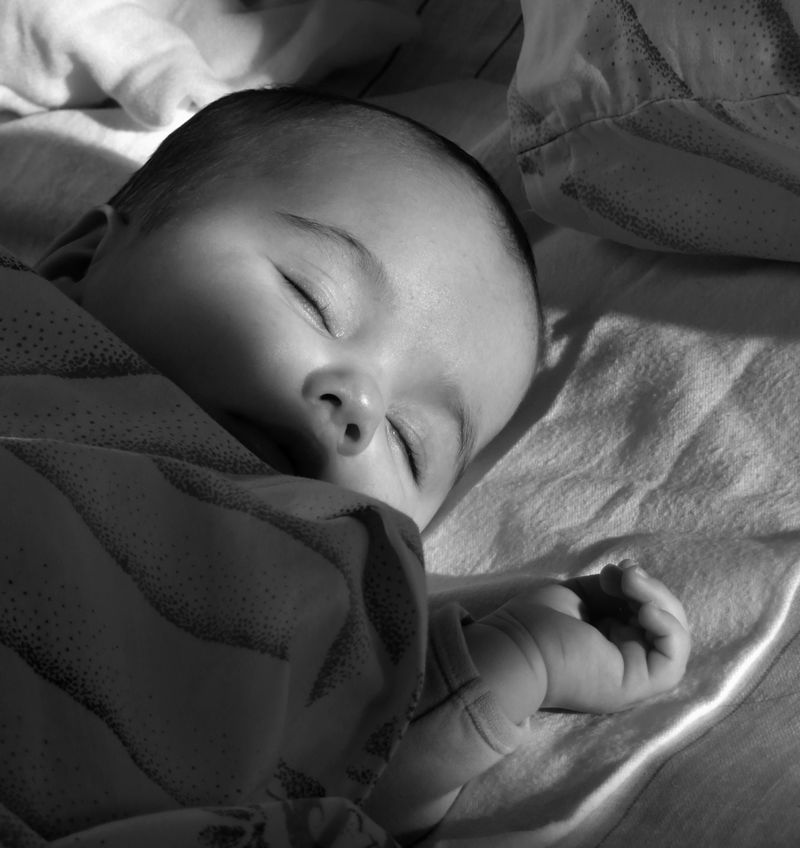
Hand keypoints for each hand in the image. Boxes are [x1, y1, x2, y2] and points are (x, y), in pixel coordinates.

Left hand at [471, 561, 690, 715]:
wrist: (516, 646)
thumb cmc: (535, 621)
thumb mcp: (581, 593)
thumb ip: (612, 588)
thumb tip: (631, 574)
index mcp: (610, 640)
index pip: (648, 611)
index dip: (642, 587)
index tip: (618, 568)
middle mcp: (625, 658)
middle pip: (665, 622)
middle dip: (652, 590)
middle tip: (626, 573)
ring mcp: (632, 674)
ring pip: (673, 638)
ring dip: (661, 602)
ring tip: (633, 585)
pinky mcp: (636, 685)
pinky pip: (672, 662)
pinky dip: (669, 630)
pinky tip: (645, 610)